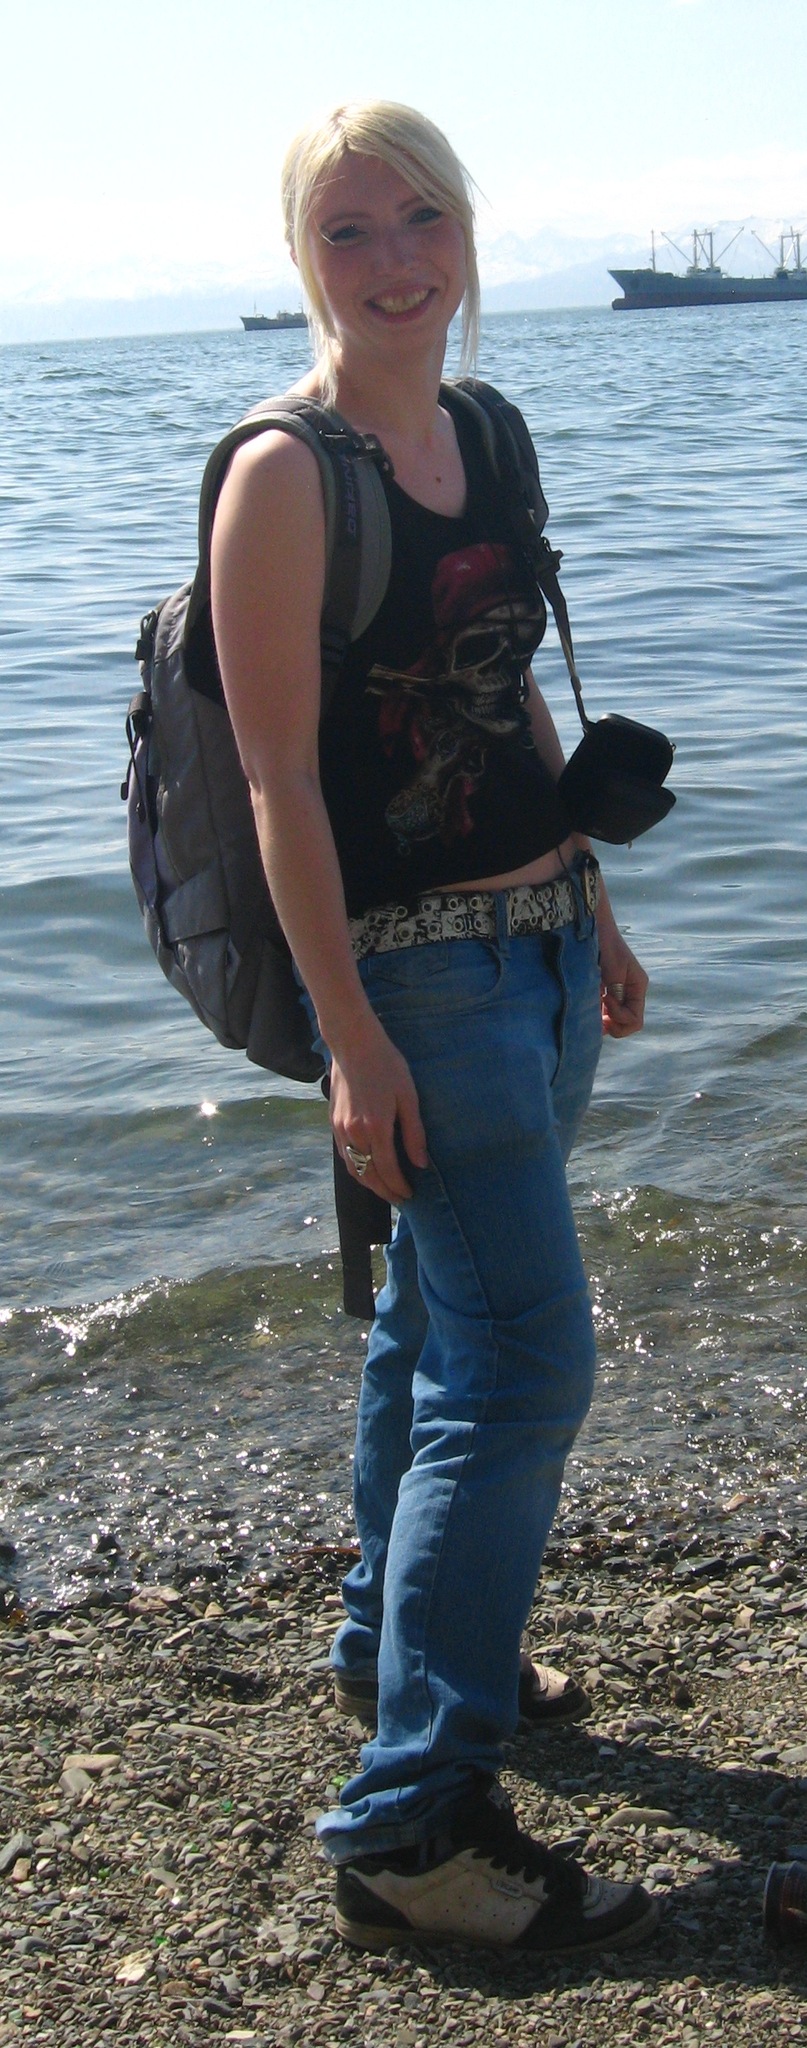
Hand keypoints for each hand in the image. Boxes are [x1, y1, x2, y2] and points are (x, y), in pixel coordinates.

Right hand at [329, 1016, 427, 1203]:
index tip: (410, 1195)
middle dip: (385, 1191)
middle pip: (368, 1175)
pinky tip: (368, 1168)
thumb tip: (421, 1163)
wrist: (353, 1044)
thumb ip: (414, 1133)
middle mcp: (354, 1134)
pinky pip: (344, 1155)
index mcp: (376, 1128)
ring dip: (369, 1183)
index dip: (399, 1186)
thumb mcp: (408, 1097)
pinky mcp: (333, 1123)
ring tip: (385, 1188)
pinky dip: (357, 1168)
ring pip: (353, 1168)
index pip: (388, 1170)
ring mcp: (340, 1130)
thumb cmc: (386, 1066)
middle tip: (400, 1199)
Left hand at [599, 932, 647, 1038]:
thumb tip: (609, 1019)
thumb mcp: (614, 972)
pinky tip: (585, 1003)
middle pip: (626, 1024)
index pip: (634, 1020)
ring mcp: (617, 993)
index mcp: (637, 988)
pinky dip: (595, 1012)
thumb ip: (616, 996)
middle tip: (596, 1015)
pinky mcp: (604, 990)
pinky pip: (603, 1011)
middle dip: (611, 1024)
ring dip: (602, 1020)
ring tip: (589, 1007)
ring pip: (614, 1020)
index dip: (619, 1018)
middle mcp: (630, 993)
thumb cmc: (605, 946)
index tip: (605, 999)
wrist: (593, 927)